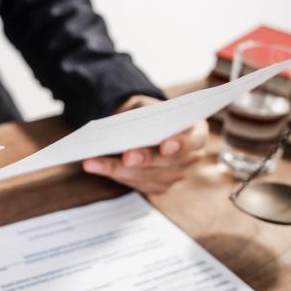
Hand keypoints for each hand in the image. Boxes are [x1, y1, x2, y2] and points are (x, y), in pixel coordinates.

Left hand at [82, 95, 207, 193]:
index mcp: (196, 132)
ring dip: (119, 170)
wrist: (147, 126)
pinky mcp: (158, 186)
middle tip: (126, 156)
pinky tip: (96, 166)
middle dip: (145, 160)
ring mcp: (175, 175)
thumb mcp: (146, 103)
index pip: (194, 140)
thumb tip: (122, 126)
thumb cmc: (150, 113)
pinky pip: (136, 184)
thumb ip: (140, 112)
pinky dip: (115, 175)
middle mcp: (190, 157)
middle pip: (168, 164)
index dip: (181, 144)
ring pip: (148, 177)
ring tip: (93, 162)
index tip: (164, 145)